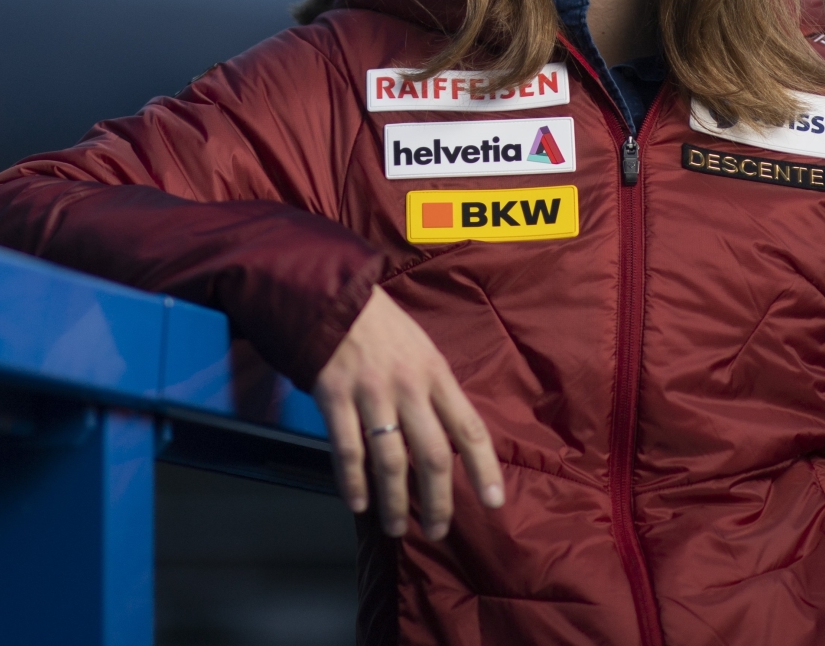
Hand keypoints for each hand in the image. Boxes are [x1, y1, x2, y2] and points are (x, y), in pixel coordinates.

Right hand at [312, 285, 504, 539]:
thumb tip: (449, 437)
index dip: (484, 468)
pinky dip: (353, 482)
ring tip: (396, 527)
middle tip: (438, 529)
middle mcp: (408, 387)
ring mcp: (371, 393)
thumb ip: (434, 390)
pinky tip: (358, 503)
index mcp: (435, 373)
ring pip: (390, 461)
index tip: (494, 502)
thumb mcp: (421, 348)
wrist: (331, 295)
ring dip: (395, 501)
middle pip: (433, 455)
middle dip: (438, 500)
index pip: (469, 427)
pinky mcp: (335, 396)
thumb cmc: (380, 324)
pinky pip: (347, 449)